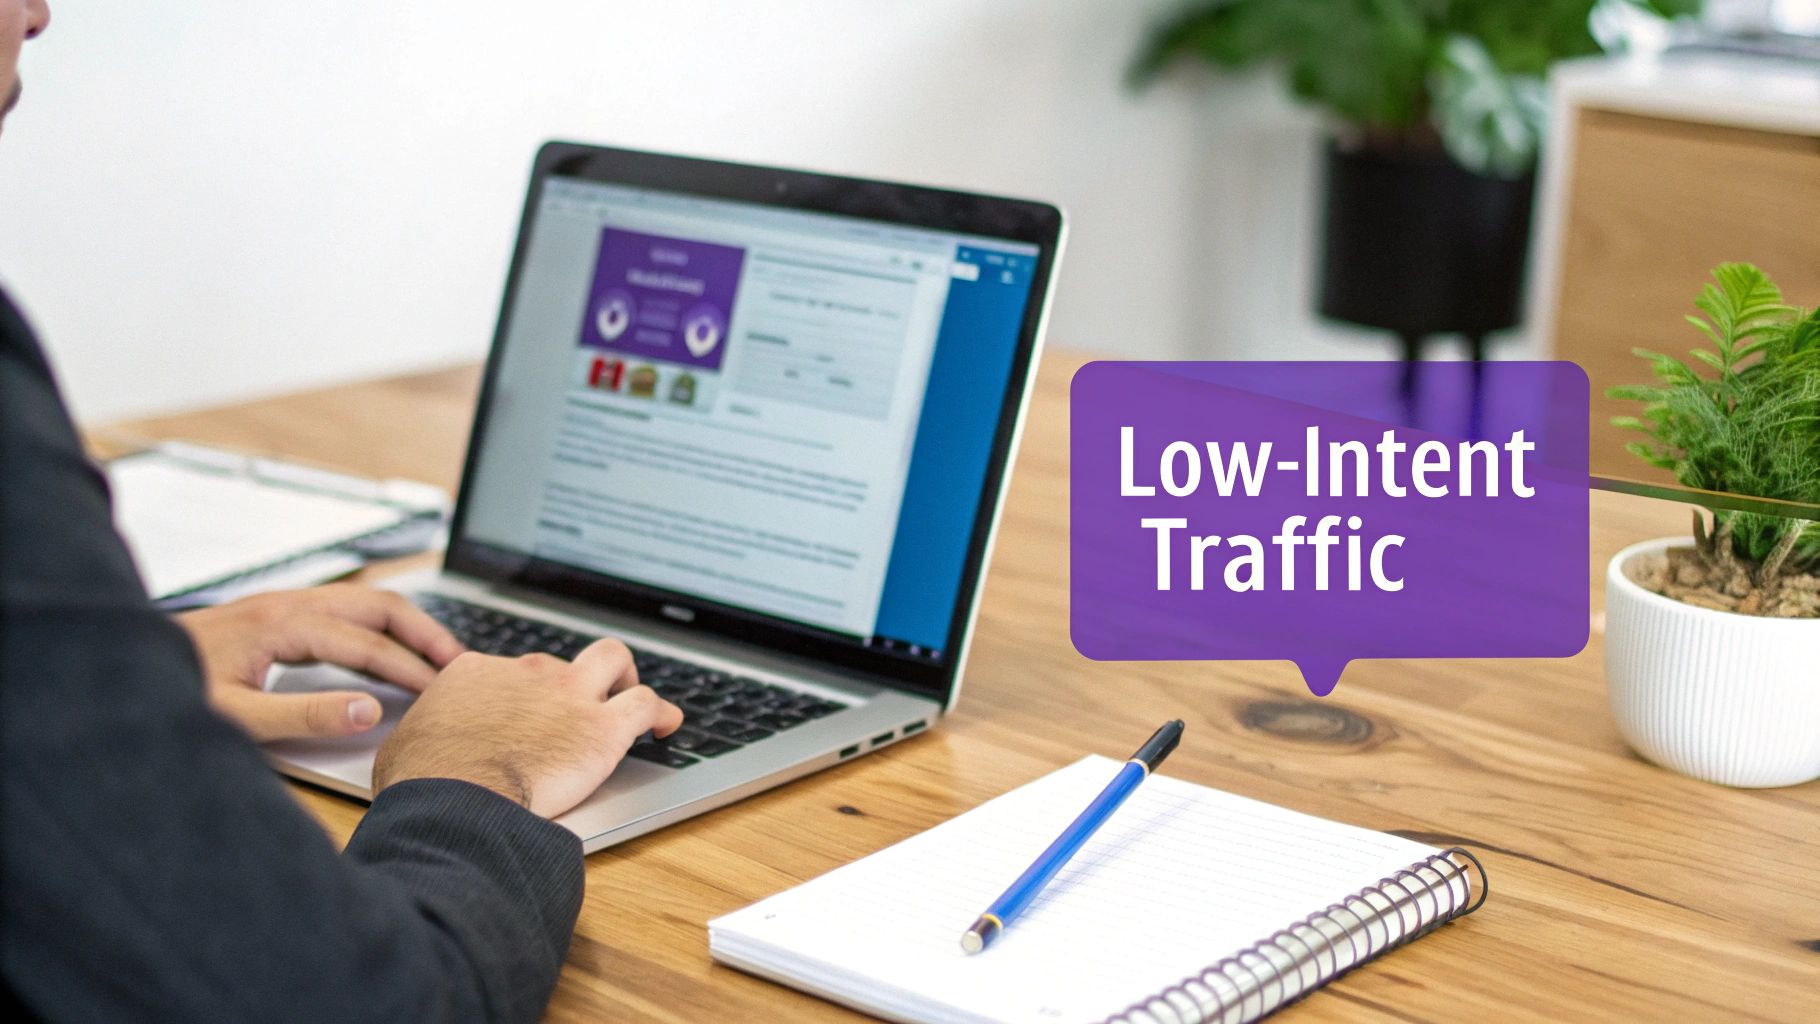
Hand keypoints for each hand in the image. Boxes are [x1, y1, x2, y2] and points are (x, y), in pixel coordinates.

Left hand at [178, 584, 464, 741]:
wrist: (115, 668)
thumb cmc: (169, 692)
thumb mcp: (238, 717)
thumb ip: (307, 715)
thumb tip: (369, 711)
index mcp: (281, 624)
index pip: (366, 644)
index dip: (409, 669)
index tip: (442, 691)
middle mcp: (285, 605)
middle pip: (376, 605)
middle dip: (423, 631)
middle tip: (459, 661)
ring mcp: (280, 606)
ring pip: (362, 601)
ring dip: (405, 623)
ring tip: (437, 652)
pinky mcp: (274, 616)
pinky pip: (343, 610)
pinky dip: (378, 625)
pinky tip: (385, 648)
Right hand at [373, 639, 682, 817]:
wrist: (456, 797)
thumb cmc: (424, 781)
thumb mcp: (406, 745)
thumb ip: (426, 735)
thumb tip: (422, 749)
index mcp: (476, 672)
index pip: (509, 672)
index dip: (522, 695)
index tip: (526, 717)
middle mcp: (526, 672)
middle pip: (559, 664)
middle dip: (570, 685)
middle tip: (576, 711)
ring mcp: (568, 693)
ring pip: (612, 659)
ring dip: (625, 677)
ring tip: (631, 701)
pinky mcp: (602, 725)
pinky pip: (646, 703)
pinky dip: (661, 712)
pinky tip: (666, 725)